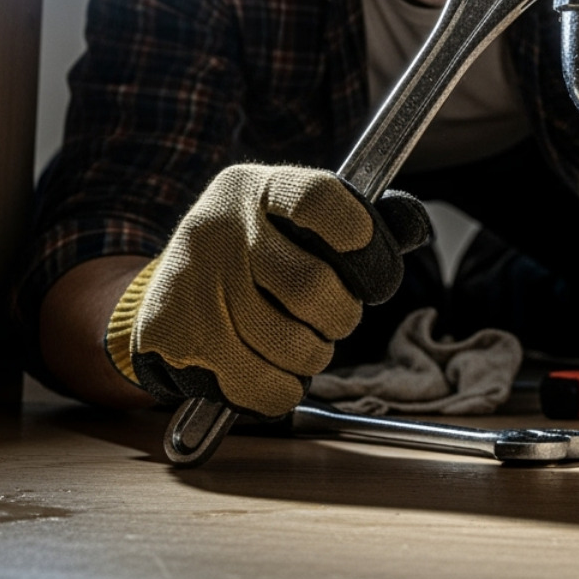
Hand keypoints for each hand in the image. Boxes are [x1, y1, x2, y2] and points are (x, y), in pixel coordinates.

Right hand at [105, 164, 430, 417]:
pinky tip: (276, 372)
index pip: (316, 198)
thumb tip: (414, 224)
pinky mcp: (174, 336)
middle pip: (310, 285)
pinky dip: (283, 389)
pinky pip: (258, 384)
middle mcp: (218, 229)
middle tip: (336, 318)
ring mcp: (192, 283)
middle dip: (341, 315)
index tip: (366, 256)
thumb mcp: (293, 217)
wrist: (164, 291)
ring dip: (313, 356)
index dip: (358, 233)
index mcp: (256, 189)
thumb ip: (353, 219)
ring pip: (288, 344)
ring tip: (305, 345)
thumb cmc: (255, 253)